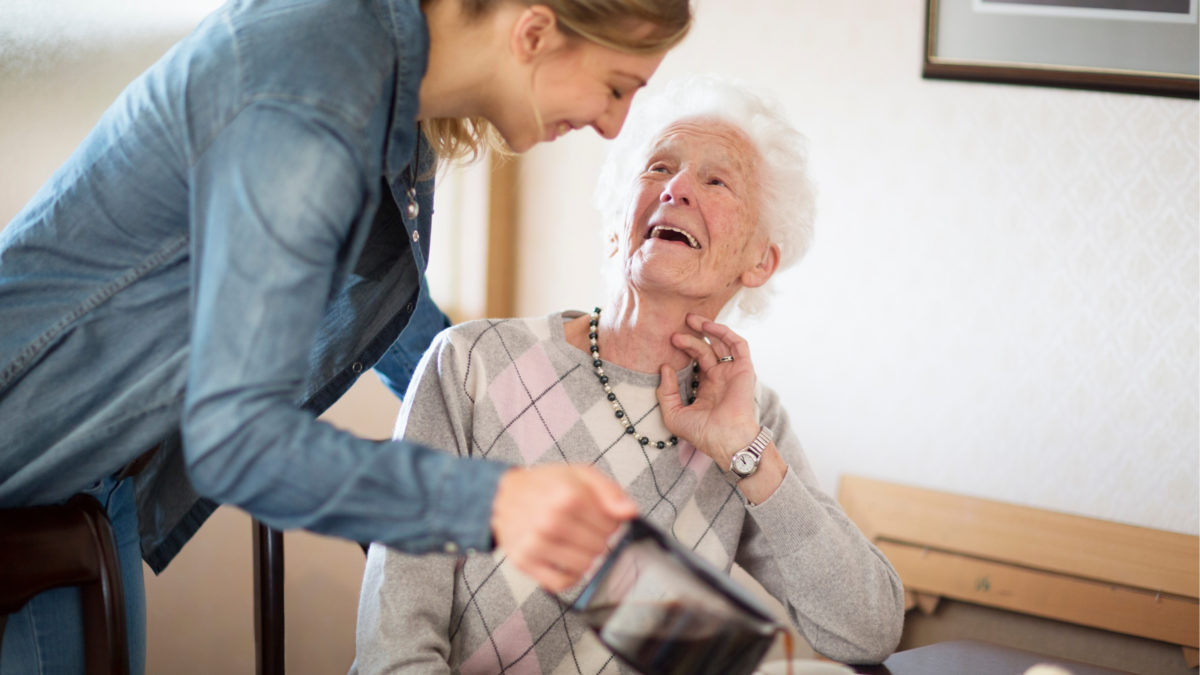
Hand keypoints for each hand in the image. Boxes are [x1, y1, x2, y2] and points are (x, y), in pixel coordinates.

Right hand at [491, 464, 637, 591]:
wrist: (502, 496)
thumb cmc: (544, 485)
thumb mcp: (580, 475)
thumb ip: (610, 491)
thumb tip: (630, 512)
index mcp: (568, 496)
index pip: (612, 526)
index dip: (611, 523)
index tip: (600, 518)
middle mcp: (551, 521)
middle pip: (600, 547)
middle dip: (599, 539)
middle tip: (586, 529)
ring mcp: (536, 544)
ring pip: (585, 566)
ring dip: (586, 557)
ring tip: (576, 543)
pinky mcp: (525, 562)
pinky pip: (562, 583)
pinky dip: (571, 576)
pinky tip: (568, 561)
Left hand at [656, 314, 760, 464]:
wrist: (726, 440)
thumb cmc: (702, 434)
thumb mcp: (674, 414)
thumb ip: (666, 392)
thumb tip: (664, 367)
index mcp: (707, 387)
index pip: (695, 361)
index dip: (683, 349)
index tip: (667, 343)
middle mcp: (720, 377)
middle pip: (706, 349)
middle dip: (691, 337)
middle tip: (674, 330)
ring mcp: (733, 372)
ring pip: (721, 343)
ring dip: (708, 328)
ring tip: (690, 319)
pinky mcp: (744, 370)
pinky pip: (738, 345)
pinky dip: (725, 333)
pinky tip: (708, 327)